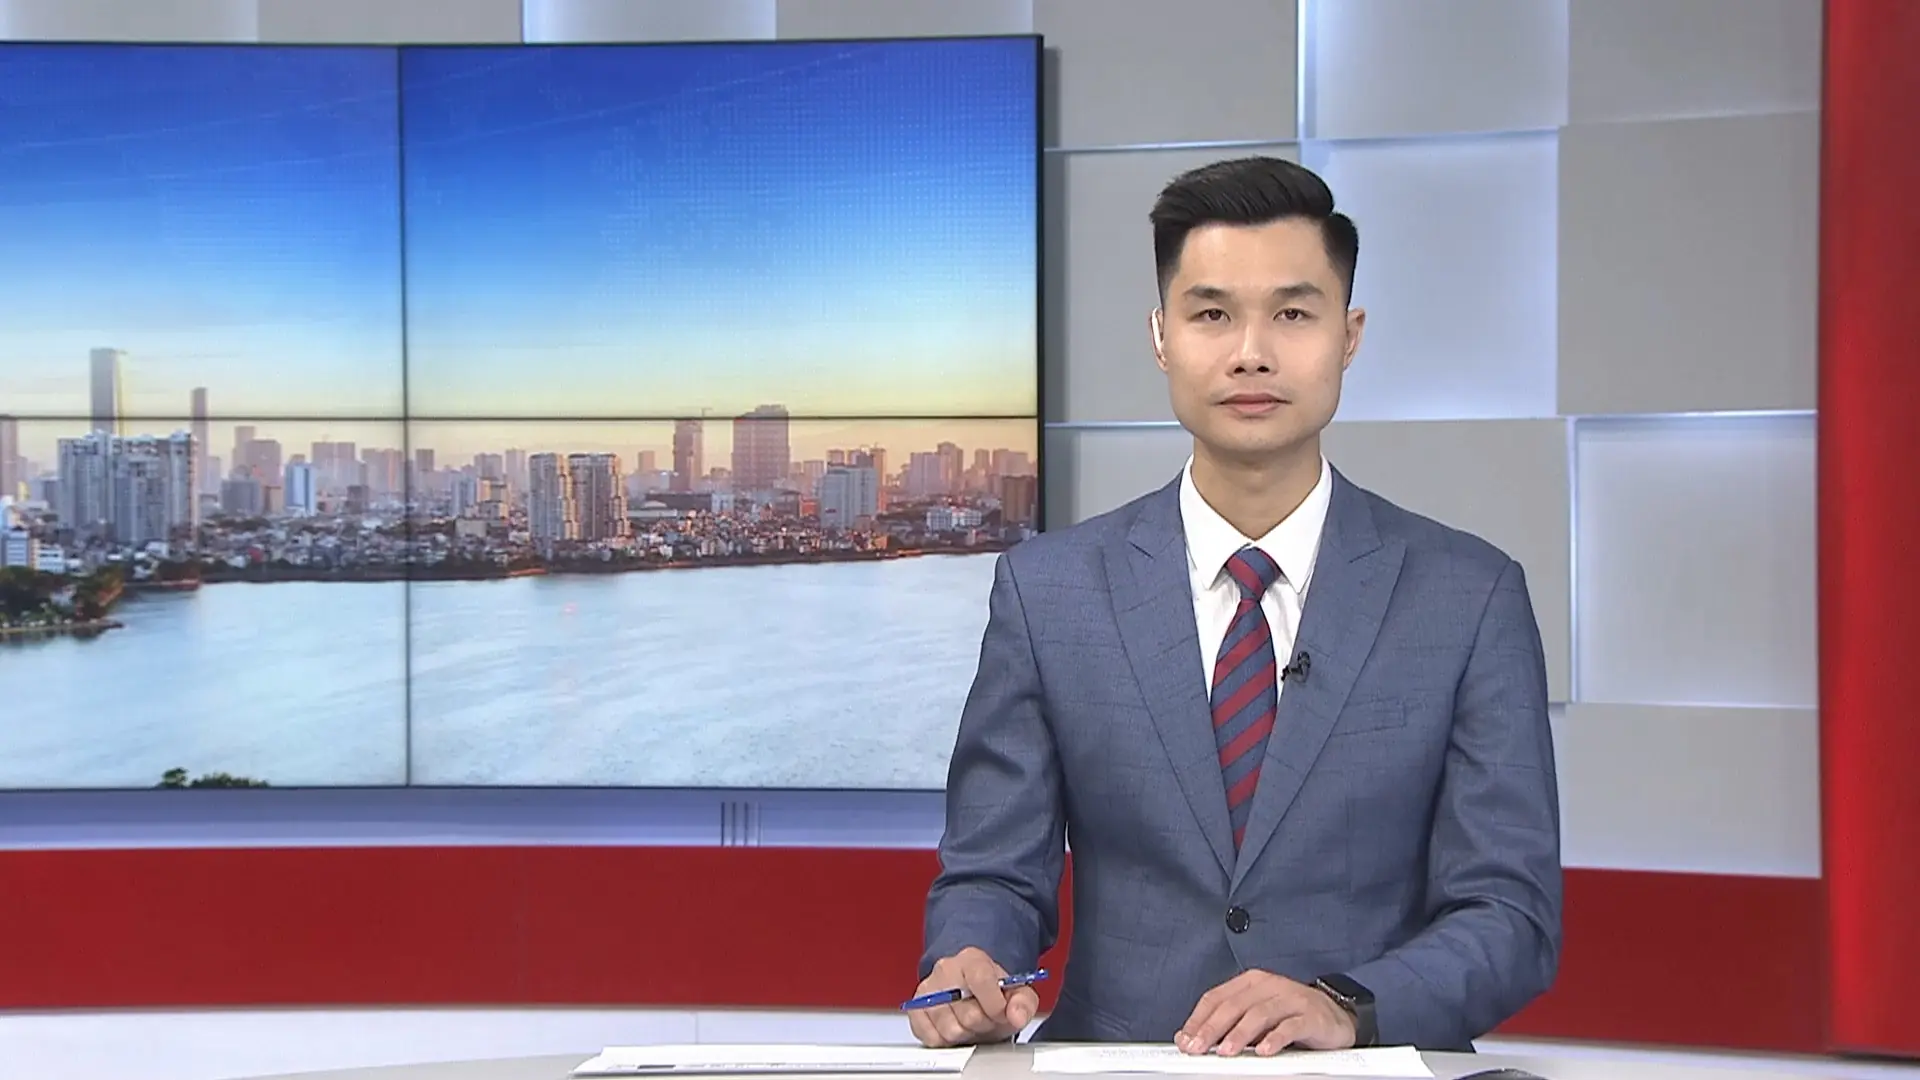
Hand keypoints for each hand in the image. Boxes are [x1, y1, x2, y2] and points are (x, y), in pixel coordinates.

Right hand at [906, 947, 1039, 1047]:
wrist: (969, 994)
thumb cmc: (992, 994)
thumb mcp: (1017, 994)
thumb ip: (1023, 1002)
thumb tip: (1016, 1015)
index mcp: (972, 959)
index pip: (981, 979)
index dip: (994, 1004)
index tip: (1001, 1014)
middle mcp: (945, 970)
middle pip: (967, 1012)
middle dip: (983, 1023)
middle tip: (986, 1018)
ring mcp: (928, 989)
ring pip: (950, 1029)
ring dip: (965, 1034)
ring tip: (970, 1023)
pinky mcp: (915, 1010)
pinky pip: (932, 1038)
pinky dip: (947, 1041)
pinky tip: (955, 1027)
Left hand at [1175, 970, 1356, 1055]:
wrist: (1335, 1017)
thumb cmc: (1291, 1016)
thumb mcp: (1255, 1017)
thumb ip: (1227, 1023)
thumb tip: (1191, 1037)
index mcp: (1251, 982)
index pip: (1217, 997)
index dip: (1198, 1019)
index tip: (1185, 1039)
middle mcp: (1270, 985)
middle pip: (1234, 1005)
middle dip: (1213, 1028)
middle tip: (1198, 1047)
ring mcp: (1292, 998)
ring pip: (1260, 1014)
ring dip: (1240, 1034)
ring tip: (1226, 1051)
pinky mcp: (1311, 1015)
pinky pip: (1291, 1026)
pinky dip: (1275, 1039)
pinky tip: (1264, 1051)